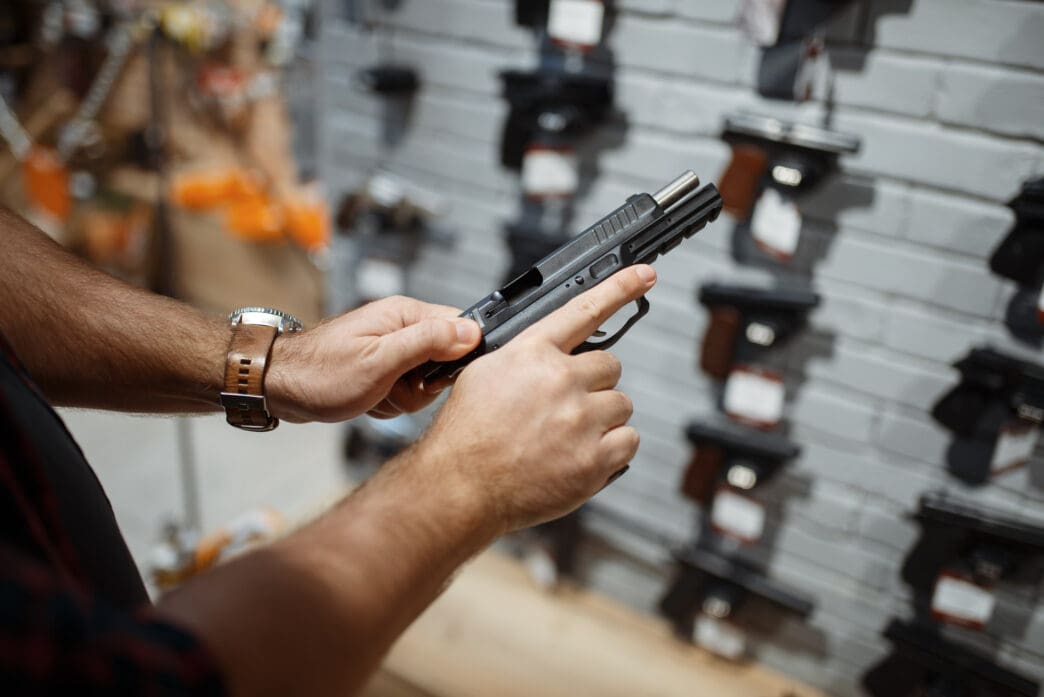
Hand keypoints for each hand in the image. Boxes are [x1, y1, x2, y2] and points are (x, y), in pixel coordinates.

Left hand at [265, 296, 480, 422]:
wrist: (279, 387)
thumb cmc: (320, 373)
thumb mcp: (380, 361)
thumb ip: (427, 342)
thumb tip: (471, 332)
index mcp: (406, 314)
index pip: (461, 328)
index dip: (455, 358)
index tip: (430, 376)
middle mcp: (403, 326)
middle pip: (446, 360)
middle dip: (423, 385)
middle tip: (394, 387)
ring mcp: (393, 347)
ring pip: (426, 381)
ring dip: (404, 397)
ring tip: (377, 393)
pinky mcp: (385, 366)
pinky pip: (408, 390)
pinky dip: (392, 402)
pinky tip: (371, 399)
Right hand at [416, 265, 655, 534]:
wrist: (460, 487)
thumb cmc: (467, 436)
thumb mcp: (484, 373)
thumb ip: (525, 355)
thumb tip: (554, 349)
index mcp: (532, 353)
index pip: (584, 309)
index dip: (619, 288)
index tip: (645, 275)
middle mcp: (560, 380)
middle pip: (610, 365)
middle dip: (593, 384)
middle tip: (566, 407)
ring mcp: (580, 420)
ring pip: (620, 405)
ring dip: (602, 418)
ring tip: (566, 437)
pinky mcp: (594, 459)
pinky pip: (628, 441)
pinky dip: (611, 450)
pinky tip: (580, 456)